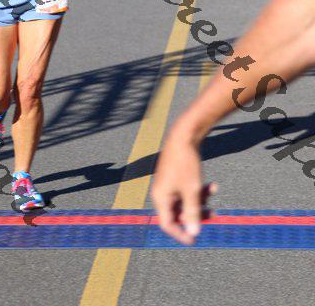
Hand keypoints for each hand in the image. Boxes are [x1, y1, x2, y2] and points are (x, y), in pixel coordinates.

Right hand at [151, 127, 216, 244]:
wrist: (185, 135)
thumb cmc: (185, 163)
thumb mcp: (192, 190)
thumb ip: (192, 212)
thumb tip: (193, 232)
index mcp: (161, 197)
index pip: (167, 224)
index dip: (180, 234)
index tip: (194, 240)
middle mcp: (162, 192)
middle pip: (179, 212)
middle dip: (197, 213)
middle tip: (214, 214)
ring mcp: (169, 183)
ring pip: (186, 200)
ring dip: (201, 200)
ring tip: (214, 191)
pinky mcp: (176, 176)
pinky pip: (187, 189)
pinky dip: (199, 189)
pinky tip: (212, 185)